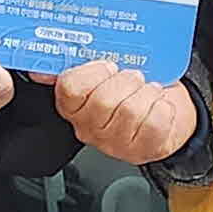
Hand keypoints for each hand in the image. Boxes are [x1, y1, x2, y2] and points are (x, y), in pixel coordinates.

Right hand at [54, 59, 199, 167]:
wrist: (169, 110)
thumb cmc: (136, 88)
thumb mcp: (110, 69)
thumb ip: (80, 61)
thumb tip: (43, 67)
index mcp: (74, 104)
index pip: (69, 88)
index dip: (93, 72)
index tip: (108, 66)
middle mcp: (89, 128)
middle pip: (102, 101)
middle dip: (126, 81)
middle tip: (135, 77)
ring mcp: (114, 143)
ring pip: (130, 110)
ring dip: (146, 93)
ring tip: (148, 92)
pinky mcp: (142, 150)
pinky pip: (153, 123)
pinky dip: (162, 108)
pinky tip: (159, 106)